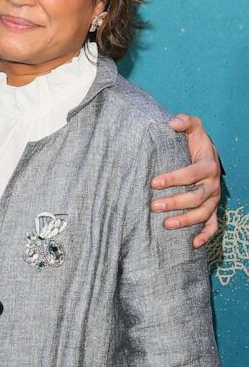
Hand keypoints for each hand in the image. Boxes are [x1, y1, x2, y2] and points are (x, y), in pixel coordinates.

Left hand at [151, 114, 220, 247]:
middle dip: (175, 203)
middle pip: (196, 197)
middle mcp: (213, 185)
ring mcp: (214, 199)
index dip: (173, 178)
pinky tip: (193, 244)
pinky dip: (205, 236)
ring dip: (186, 221)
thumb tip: (172, 123)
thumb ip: (185, 122)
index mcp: (208, 165)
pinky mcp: (212, 209)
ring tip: (165, 224)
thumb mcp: (193, 128)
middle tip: (153, 206)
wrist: (207, 155)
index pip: (191, 174)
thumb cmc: (195, 143)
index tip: (153, 182)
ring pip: (203, 214)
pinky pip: (213, 226)